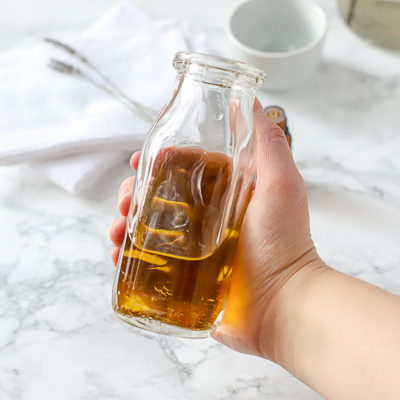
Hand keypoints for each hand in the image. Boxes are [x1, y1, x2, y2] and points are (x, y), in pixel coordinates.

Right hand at [109, 98, 321, 359]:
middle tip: (123, 202)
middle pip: (161, 196)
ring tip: (116, 231)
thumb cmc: (285, 242)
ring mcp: (194, 248)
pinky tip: (119, 256)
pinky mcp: (184, 276)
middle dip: (135, 194)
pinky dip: (131, 257)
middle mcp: (208, 217)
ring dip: (126, 224)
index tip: (138, 160)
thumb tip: (247, 98)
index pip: (185, 168)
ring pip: (150, 227)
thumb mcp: (280, 183)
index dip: (159, 162)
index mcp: (226, 192)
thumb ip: (266, 141)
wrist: (284, 305)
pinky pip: (150, 261)